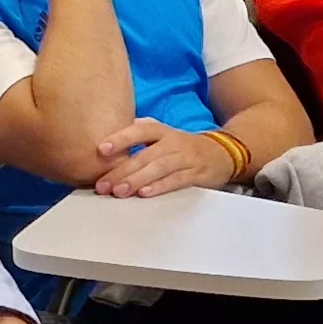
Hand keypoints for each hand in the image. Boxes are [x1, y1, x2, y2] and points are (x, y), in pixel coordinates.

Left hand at [92, 119, 237, 196]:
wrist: (221, 153)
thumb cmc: (182, 146)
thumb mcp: (162, 133)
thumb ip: (138, 132)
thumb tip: (106, 136)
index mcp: (161, 131)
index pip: (140, 130)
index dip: (121, 138)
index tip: (101, 149)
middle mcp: (172, 142)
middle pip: (145, 155)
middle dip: (121, 171)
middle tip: (102, 184)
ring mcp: (185, 158)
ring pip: (158, 168)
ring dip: (137, 180)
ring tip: (118, 192)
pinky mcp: (195, 174)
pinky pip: (176, 181)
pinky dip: (160, 187)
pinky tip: (145, 193)